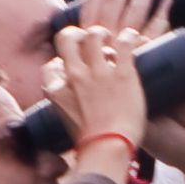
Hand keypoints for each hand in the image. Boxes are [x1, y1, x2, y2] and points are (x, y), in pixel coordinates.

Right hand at [42, 24, 148, 176]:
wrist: (107, 149)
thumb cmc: (89, 145)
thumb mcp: (66, 124)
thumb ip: (67, 109)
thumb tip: (75, 109)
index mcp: (57, 91)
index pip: (51, 66)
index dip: (61, 63)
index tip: (72, 67)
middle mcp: (74, 76)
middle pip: (66, 38)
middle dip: (76, 35)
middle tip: (88, 41)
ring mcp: (98, 73)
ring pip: (94, 35)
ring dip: (103, 34)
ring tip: (111, 39)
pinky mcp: (123, 73)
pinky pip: (124, 43)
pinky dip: (129, 38)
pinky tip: (133, 39)